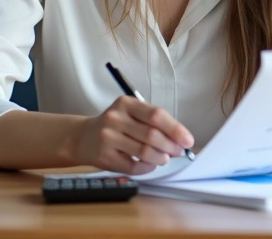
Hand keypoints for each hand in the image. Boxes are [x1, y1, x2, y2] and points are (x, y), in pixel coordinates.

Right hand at [74, 96, 194, 173]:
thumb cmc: (117, 125)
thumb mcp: (131, 114)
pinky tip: (149, 165)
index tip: (188, 140)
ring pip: (143, 152)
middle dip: (171, 146)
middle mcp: (115, 119)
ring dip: (160, 158)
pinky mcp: (104, 157)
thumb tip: (181, 139)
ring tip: (165, 158)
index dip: (175, 129)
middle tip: (179, 151)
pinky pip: (133, 166)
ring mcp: (107, 138)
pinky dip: (147, 167)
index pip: (156, 115)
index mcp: (126, 103)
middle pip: (152, 135)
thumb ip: (153, 122)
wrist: (83, 137)